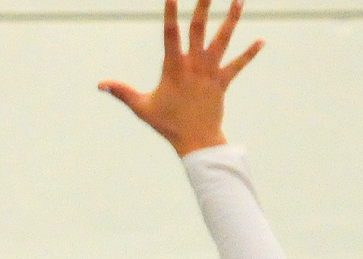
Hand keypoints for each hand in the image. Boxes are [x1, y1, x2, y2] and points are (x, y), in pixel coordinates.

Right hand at [98, 0, 261, 156]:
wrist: (196, 140)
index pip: (171, 33)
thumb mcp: (141, 107)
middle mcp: (194, 64)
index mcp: (174, 67)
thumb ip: (122, 92)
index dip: (171, 12)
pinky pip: (238, 64)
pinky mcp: (223, 81)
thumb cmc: (167, 124)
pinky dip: (250, 53)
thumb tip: (100, 84)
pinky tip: (261, 41)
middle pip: (199, 28)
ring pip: (223, 39)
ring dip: (231, 19)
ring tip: (239, 0)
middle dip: (204, 5)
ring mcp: (211, 71)